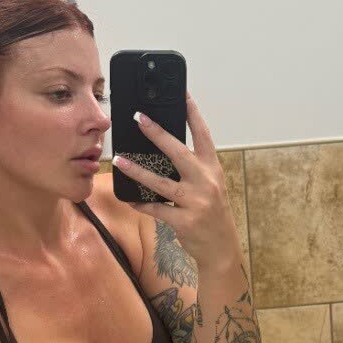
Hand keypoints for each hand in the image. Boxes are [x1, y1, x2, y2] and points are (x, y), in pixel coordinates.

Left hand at [114, 92, 238, 265]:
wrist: (221, 248)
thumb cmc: (212, 213)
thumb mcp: (210, 186)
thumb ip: (193, 169)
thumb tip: (165, 149)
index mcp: (213, 169)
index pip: (203, 135)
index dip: (193, 113)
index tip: (182, 93)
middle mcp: (206, 182)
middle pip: (179, 152)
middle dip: (158, 134)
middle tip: (140, 118)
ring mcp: (196, 202)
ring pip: (161, 182)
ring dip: (138, 171)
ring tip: (120, 159)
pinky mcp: (184, 221)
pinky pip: (156, 209)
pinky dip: (141, 204)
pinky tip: (129, 198)